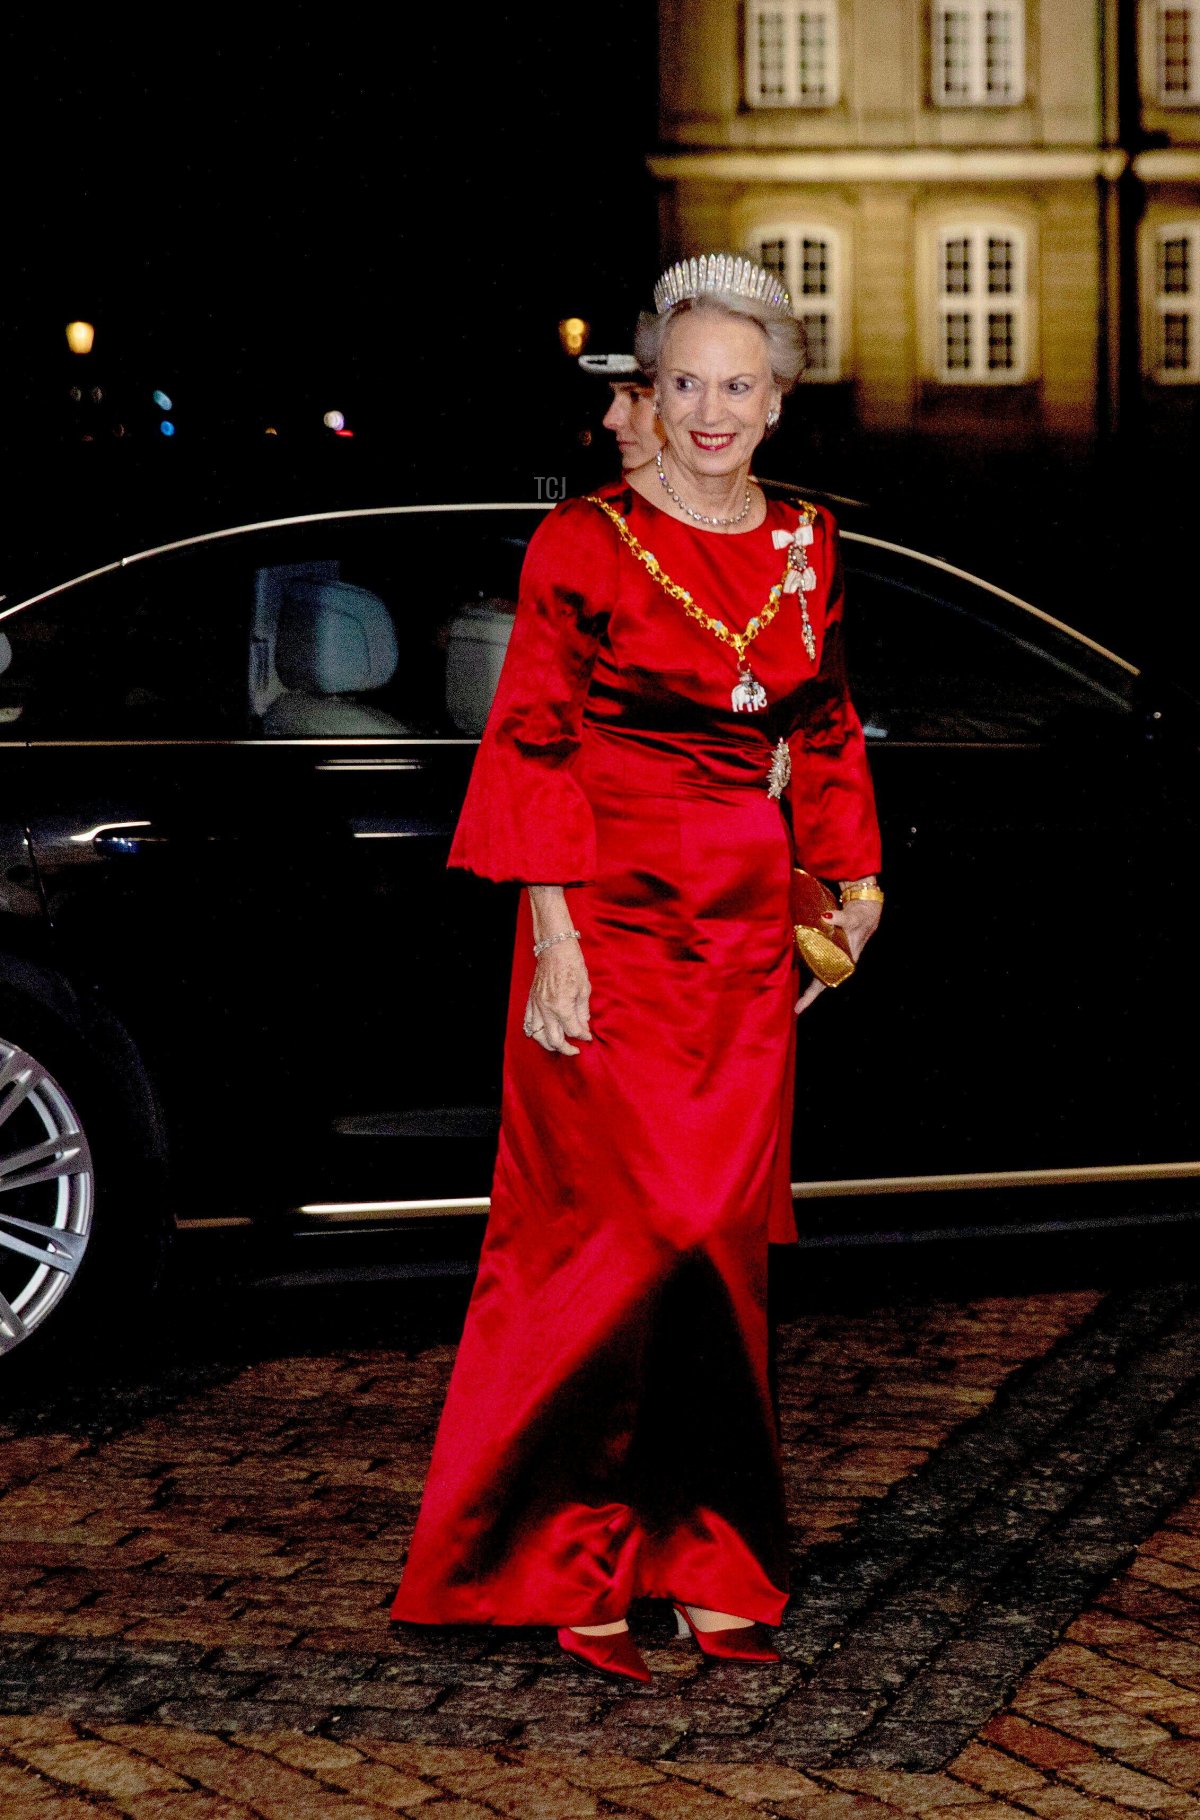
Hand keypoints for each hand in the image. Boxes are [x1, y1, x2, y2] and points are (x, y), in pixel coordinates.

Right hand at [524, 939, 592, 1055]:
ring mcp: (536, 1005)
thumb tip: (584, 1028)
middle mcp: (546, 1009)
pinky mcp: (531, 1001)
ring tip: (558, 1044)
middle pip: (554, 1039)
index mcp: (561, 1006)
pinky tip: (543, 1033)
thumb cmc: (572, 965)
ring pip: (538, 1035)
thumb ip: (583, 1012)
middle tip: (575, 1049)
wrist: (555, 950)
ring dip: (548, 1044)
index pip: (573, 1030)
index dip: (583, 1036)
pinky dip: (535, 1032)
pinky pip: (529, 1023)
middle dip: (566, 1048)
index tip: (588, 1037)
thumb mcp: (584, 989)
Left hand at [795, 898, 881, 1016]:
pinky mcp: (829, 950)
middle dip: (808, 995)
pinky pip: (816, 961)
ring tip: (794, 995)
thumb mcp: (852, 918)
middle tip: (795, 1007)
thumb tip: (827, 917)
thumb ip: (841, 918)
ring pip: (817, 973)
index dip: (810, 996)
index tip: (798, 1009)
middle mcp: (839, 963)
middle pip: (820, 983)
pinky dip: (806, 964)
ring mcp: (834, 958)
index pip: (825, 983)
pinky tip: (796, 967)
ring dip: (806, 982)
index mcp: (845, 962)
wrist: (866, 911)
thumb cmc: (860, 918)